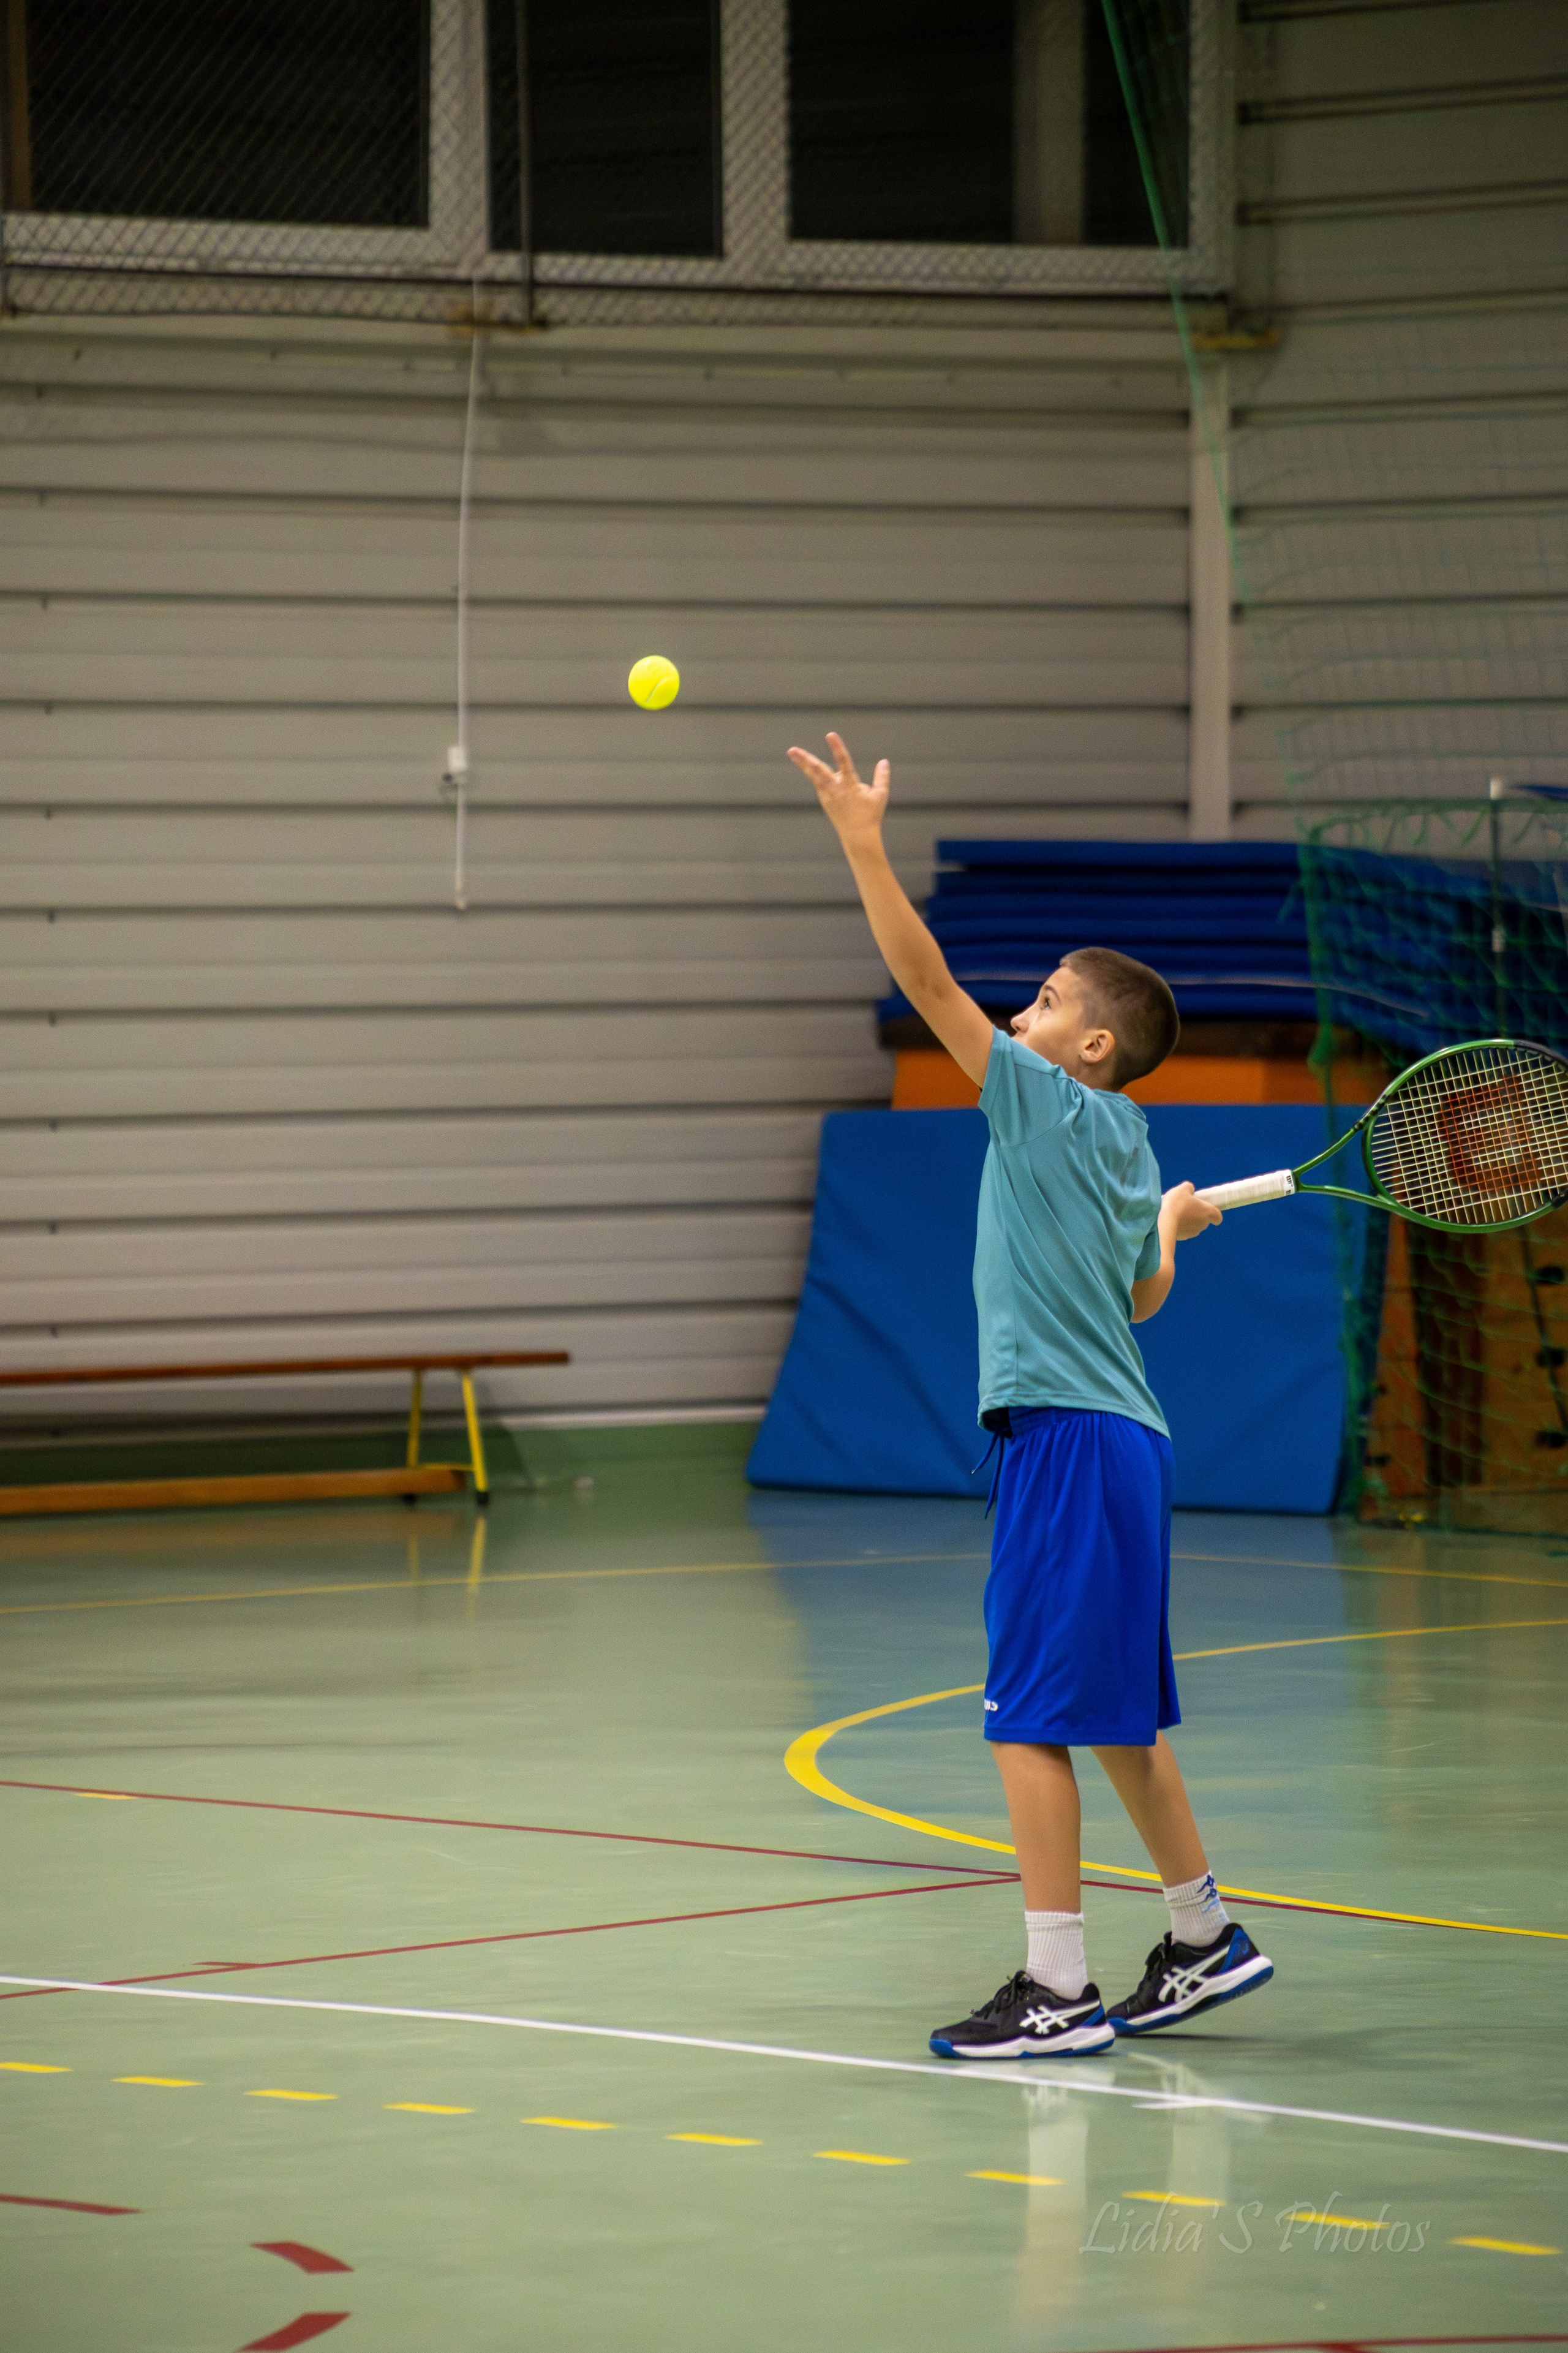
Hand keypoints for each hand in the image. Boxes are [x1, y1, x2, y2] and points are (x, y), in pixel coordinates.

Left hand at [787, 731, 889, 845]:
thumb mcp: (880, 795)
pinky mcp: (824, 800)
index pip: (843, 761)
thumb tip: (884, 761)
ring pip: (813, 775)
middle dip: (805, 759)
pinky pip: (817, 783)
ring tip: (792, 752)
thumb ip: (882, 777)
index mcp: (850, 785)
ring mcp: (827, 795)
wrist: (858, 836)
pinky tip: (807, 764)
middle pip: (818, 770)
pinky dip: (812, 773)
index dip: (837, 747)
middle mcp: (835, 789)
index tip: (830, 735)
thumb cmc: (871, 815)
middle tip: (792, 750)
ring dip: (803, 763)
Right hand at [1162, 1180, 1221, 1239]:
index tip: (1206, 1207)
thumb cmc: (1176, 1203)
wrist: (1163, 1222)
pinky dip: (1180, 1226)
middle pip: (1205, 1220)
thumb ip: (1189, 1188)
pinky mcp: (1183, 1238)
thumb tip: (1190, 1190)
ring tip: (1177, 1213)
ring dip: (1188, 1220)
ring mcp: (1193, 1233)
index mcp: (1208, 1212)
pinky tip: (1171, 1220)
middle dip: (1198, 1214)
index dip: (1213, 1212)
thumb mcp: (1183, 1188)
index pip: (1218, 1217)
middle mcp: (1203, 1224)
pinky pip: (1184, 1231)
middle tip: (1187, 1206)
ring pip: (1194, 1226)